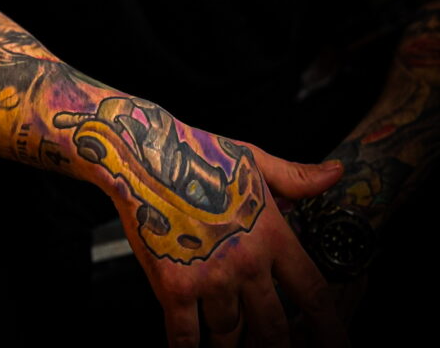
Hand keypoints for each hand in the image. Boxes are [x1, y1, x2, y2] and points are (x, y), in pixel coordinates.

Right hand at [57, 98, 348, 346]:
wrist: (144, 155)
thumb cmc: (197, 154)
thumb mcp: (253, 160)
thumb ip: (296, 177)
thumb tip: (335, 174)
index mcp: (270, 234)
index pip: (312, 293)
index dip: (329, 328)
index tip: (338, 344)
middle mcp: (245, 262)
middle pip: (274, 328)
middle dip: (278, 346)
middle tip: (278, 347)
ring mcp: (210, 278)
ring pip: (231, 337)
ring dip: (234, 346)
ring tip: (235, 344)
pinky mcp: (174, 288)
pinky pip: (186, 338)